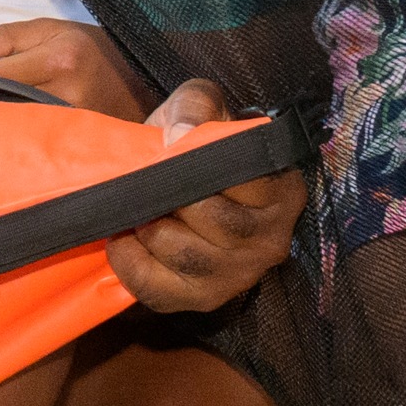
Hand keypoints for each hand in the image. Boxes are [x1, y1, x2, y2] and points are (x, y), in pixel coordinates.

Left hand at [0, 16, 153, 121]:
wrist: (138, 80)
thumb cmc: (90, 49)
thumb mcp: (51, 28)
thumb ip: (7, 37)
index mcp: (60, 59)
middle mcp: (67, 93)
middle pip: (0, 101)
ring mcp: (72, 122)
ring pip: (13, 122)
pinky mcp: (73, 141)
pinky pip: (32, 136)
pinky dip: (16, 128)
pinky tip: (12, 121)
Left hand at [104, 81, 303, 313]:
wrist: (173, 178)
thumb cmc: (193, 142)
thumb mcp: (198, 107)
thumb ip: (194, 108)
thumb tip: (180, 136)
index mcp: (283, 190)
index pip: (250, 182)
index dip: (204, 170)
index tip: (172, 155)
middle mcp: (272, 238)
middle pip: (221, 223)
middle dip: (173, 202)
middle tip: (147, 185)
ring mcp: (241, 275)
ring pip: (191, 258)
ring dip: (152, 231)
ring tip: (136, 210)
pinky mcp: (205, 298)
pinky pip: (163, 290)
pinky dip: (132, 265)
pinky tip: (122, 240)